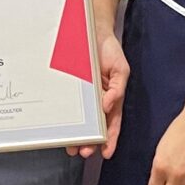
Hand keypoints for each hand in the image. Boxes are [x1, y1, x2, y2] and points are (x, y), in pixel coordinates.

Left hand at [74, 32, 127, 157]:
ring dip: (76, 136)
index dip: (110, 139)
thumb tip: (108, 106)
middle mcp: (96, 101)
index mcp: (111, 99)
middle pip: (94, 127)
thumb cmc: (110, 51)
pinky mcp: (70, 90)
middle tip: (83, 152)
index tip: (106, 153)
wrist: (91, 31)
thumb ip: (117, 89)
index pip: (112, 124)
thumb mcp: (121, 69)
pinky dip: (65, 117)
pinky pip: (67, 106)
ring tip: (71, 147)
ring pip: (80, 122)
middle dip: (90, 142)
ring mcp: (82, 97)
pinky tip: (62, 126)